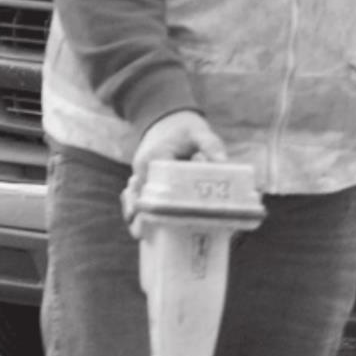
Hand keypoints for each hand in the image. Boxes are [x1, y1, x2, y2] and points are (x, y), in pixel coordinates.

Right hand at [125, 110, 227, 227]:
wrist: (168, 121)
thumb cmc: (185, 128)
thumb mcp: (199, 133)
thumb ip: (211, 146)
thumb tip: (223, 162)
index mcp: (154, 157)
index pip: (148, 183)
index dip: (148, 202)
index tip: (149, 216)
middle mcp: (143, 166)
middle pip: (135, 193)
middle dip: (136, 212)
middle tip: (141, 233)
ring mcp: (141, 173)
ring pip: (132, 196)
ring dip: (134, 213)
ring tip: (140, 234)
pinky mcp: (144, 179)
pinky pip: (137, 196)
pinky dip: (138, 209)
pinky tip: (144, 226)